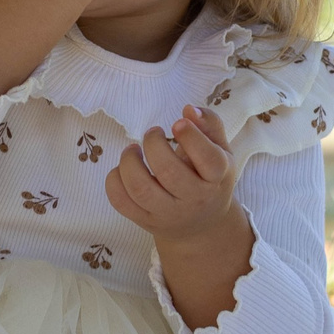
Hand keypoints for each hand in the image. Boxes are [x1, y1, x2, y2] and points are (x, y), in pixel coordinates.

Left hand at [106, 105, 241, 245]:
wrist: (201, 223)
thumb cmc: (208, 177)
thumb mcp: (219, 150)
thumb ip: (209, 125)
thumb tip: (189, 110)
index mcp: (216, 178)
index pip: (209, 160)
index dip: (191, 137)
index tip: (177, 123)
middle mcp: (194, 200)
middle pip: (169, 173)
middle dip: (154, 145)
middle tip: (153, 132)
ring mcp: (168, 214)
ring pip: (140, 190)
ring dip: (129, 161)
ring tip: (133, 149)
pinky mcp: (145, 221)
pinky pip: (120, 202)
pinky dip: (114, 179)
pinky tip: (124, 169)